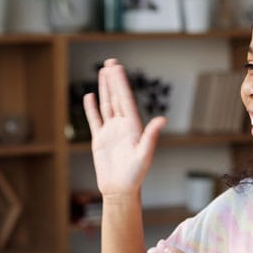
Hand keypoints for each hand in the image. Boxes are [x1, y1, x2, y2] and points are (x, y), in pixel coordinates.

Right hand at [83, 58, 165, 197]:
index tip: (117, 68)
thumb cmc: (135, 175)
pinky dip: (91, 108)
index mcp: (133, 126)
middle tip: (110, 62)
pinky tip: (90, 95)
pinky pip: (95, 120)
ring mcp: (110, 131)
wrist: (120, 190)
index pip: (126, 100)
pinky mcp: (100, 140)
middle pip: (116, 98)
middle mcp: (122, 126)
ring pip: (107, 105)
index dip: (121, 83)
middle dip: (114, 80)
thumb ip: (151, 136)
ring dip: (105, 89)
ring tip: (103, 72)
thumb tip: (162, 119)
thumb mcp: (144, 154)